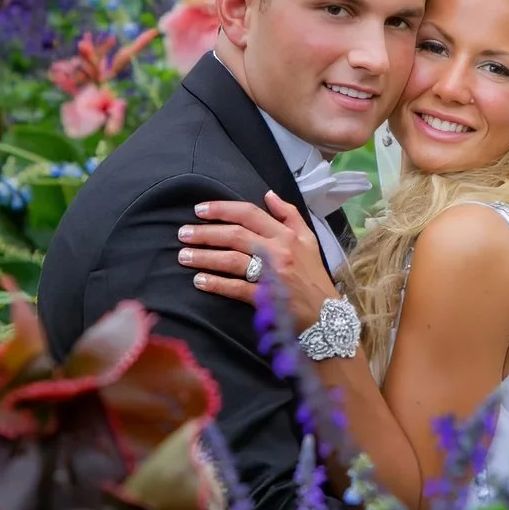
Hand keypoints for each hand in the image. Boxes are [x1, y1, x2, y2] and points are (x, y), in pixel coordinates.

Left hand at [179, 191, 334, 330]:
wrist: (325, 315)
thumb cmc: (313, 276)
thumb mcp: (308, 240)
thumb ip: (289, 215)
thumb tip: (268, 194)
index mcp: (287, 235)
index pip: (249, 214)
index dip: (222, 209)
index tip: (200, 210)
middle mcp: (279, 251)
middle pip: (235, 235)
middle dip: (205, 233)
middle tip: (183, 234)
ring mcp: (272, 275)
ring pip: (232, 260)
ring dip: (204, 257)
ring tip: (183, 256)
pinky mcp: (266, 298)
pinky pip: (236, 288)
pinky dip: (216, 284)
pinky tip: (199, 280)